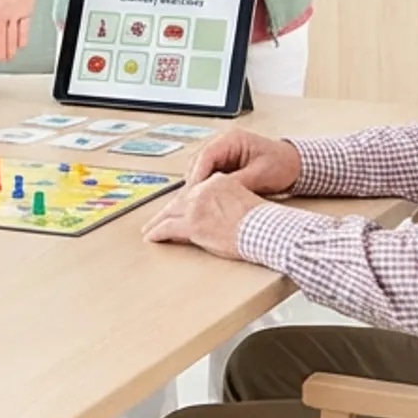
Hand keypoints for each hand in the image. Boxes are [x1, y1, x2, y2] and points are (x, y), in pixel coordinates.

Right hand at [0, 0, 37, 61]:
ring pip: (11, 32)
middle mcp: (1, 12)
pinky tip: (21, 46)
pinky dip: (22, 35)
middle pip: (0, 33)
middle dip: (0, 47)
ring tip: (8, 58)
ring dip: (9, 45)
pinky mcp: (25, 9)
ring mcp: (13, 12)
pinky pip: (24, 25)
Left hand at [140, 174, 267, 259]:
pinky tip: (152, 236)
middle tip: (157, 219)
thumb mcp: (243, 200)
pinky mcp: (192, 224)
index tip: (177, 208)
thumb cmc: (262, 221)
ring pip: (170, 213)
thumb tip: (216, 212)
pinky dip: (157, 232)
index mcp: (217, 181)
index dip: (184, 202)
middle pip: (179, 201)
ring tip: (150, 229)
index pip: (194, 191)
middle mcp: (204, 190)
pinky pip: (168, 227)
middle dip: (167, 211)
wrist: (267, 229)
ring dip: (158, 222)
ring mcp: (196, 206)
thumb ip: (225, 200)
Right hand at [188, 129, 301, 195]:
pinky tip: (207, 200)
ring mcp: (222, 153)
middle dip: (195, 182)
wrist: (296, 165)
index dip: (198, 175)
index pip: (206, 155)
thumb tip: (217, 194)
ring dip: (199, 186)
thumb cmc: (283, 165)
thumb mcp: (260, 175)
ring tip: (199, 203)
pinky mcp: (223, 164)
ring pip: (200, 169)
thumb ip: (237, 183)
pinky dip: (206, 187)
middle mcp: (223, 143)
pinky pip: (208, 175)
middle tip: (193, 202)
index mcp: (232, 139)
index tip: (194, 193)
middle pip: (198, 162)